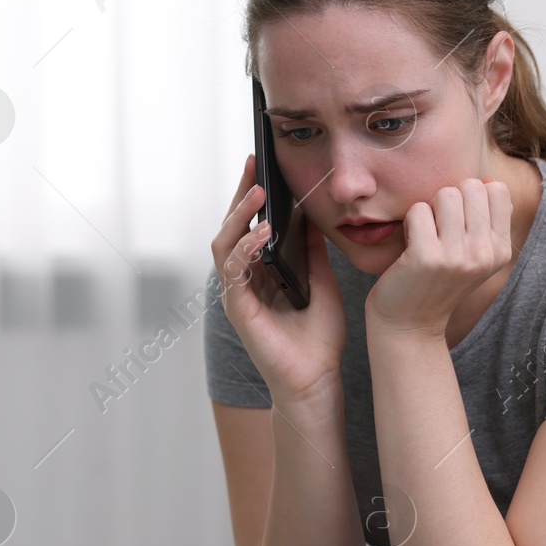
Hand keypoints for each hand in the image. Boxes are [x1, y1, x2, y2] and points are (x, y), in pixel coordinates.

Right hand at [210, 154, 346, 404]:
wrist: (318, 380)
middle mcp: (243, 280)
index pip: (249, 225)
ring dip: (239, 216)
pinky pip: (234, 272)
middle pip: (231, 227)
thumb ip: (311, 250)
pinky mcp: (238, 310)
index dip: (251, 195)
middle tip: (253, 164)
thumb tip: (311, 212)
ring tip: (258, 193)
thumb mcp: (322, 280)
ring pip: (224, 244)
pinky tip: (263, 234)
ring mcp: (236, 294)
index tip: (260, 164)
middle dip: (240, 194)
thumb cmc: (318, 338)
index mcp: (259, 272)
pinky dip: (246, 249)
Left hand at [364, 176, 513, 338]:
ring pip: (445, 194)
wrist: (409, 325)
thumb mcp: (473, 255)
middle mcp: (485, 254)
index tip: (456, 221)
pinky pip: (418, 210)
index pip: (497, 189)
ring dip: (428, 208)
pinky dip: (409, 222)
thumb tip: (488, 179)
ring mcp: (457, 257)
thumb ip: (485, 220)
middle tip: (437, 228)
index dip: (471, 196)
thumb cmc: (436, 281)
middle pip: (471, 186)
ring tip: (424, 235)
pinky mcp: (426, 258)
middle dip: (448, 199)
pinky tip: (410, 245)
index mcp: (501, 250)